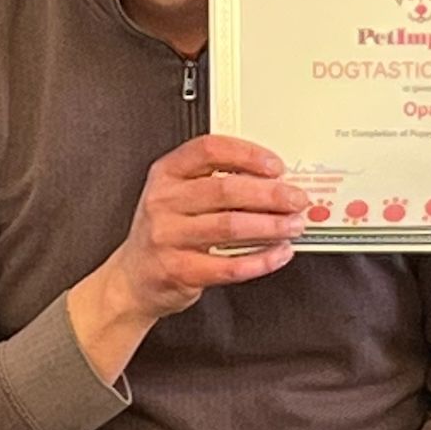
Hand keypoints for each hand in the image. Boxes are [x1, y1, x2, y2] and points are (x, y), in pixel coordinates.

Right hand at [110, 135, 309, 321]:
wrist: (134, 279)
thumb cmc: (166, 233)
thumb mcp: (177, 196)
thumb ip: (215, 182)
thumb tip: (272, 181)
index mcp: (166, 174)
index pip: (209, 150)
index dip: (247, 155)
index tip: (275, 165)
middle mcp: (164, 202)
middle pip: (225, 189)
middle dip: (270, 194)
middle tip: (295, 199)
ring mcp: (168, 237)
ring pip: (230, 227)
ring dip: (270, 226)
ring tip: (293, 225)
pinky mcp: (179, 270)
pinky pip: (229, 266)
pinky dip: (261, 260)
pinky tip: (278, 254)